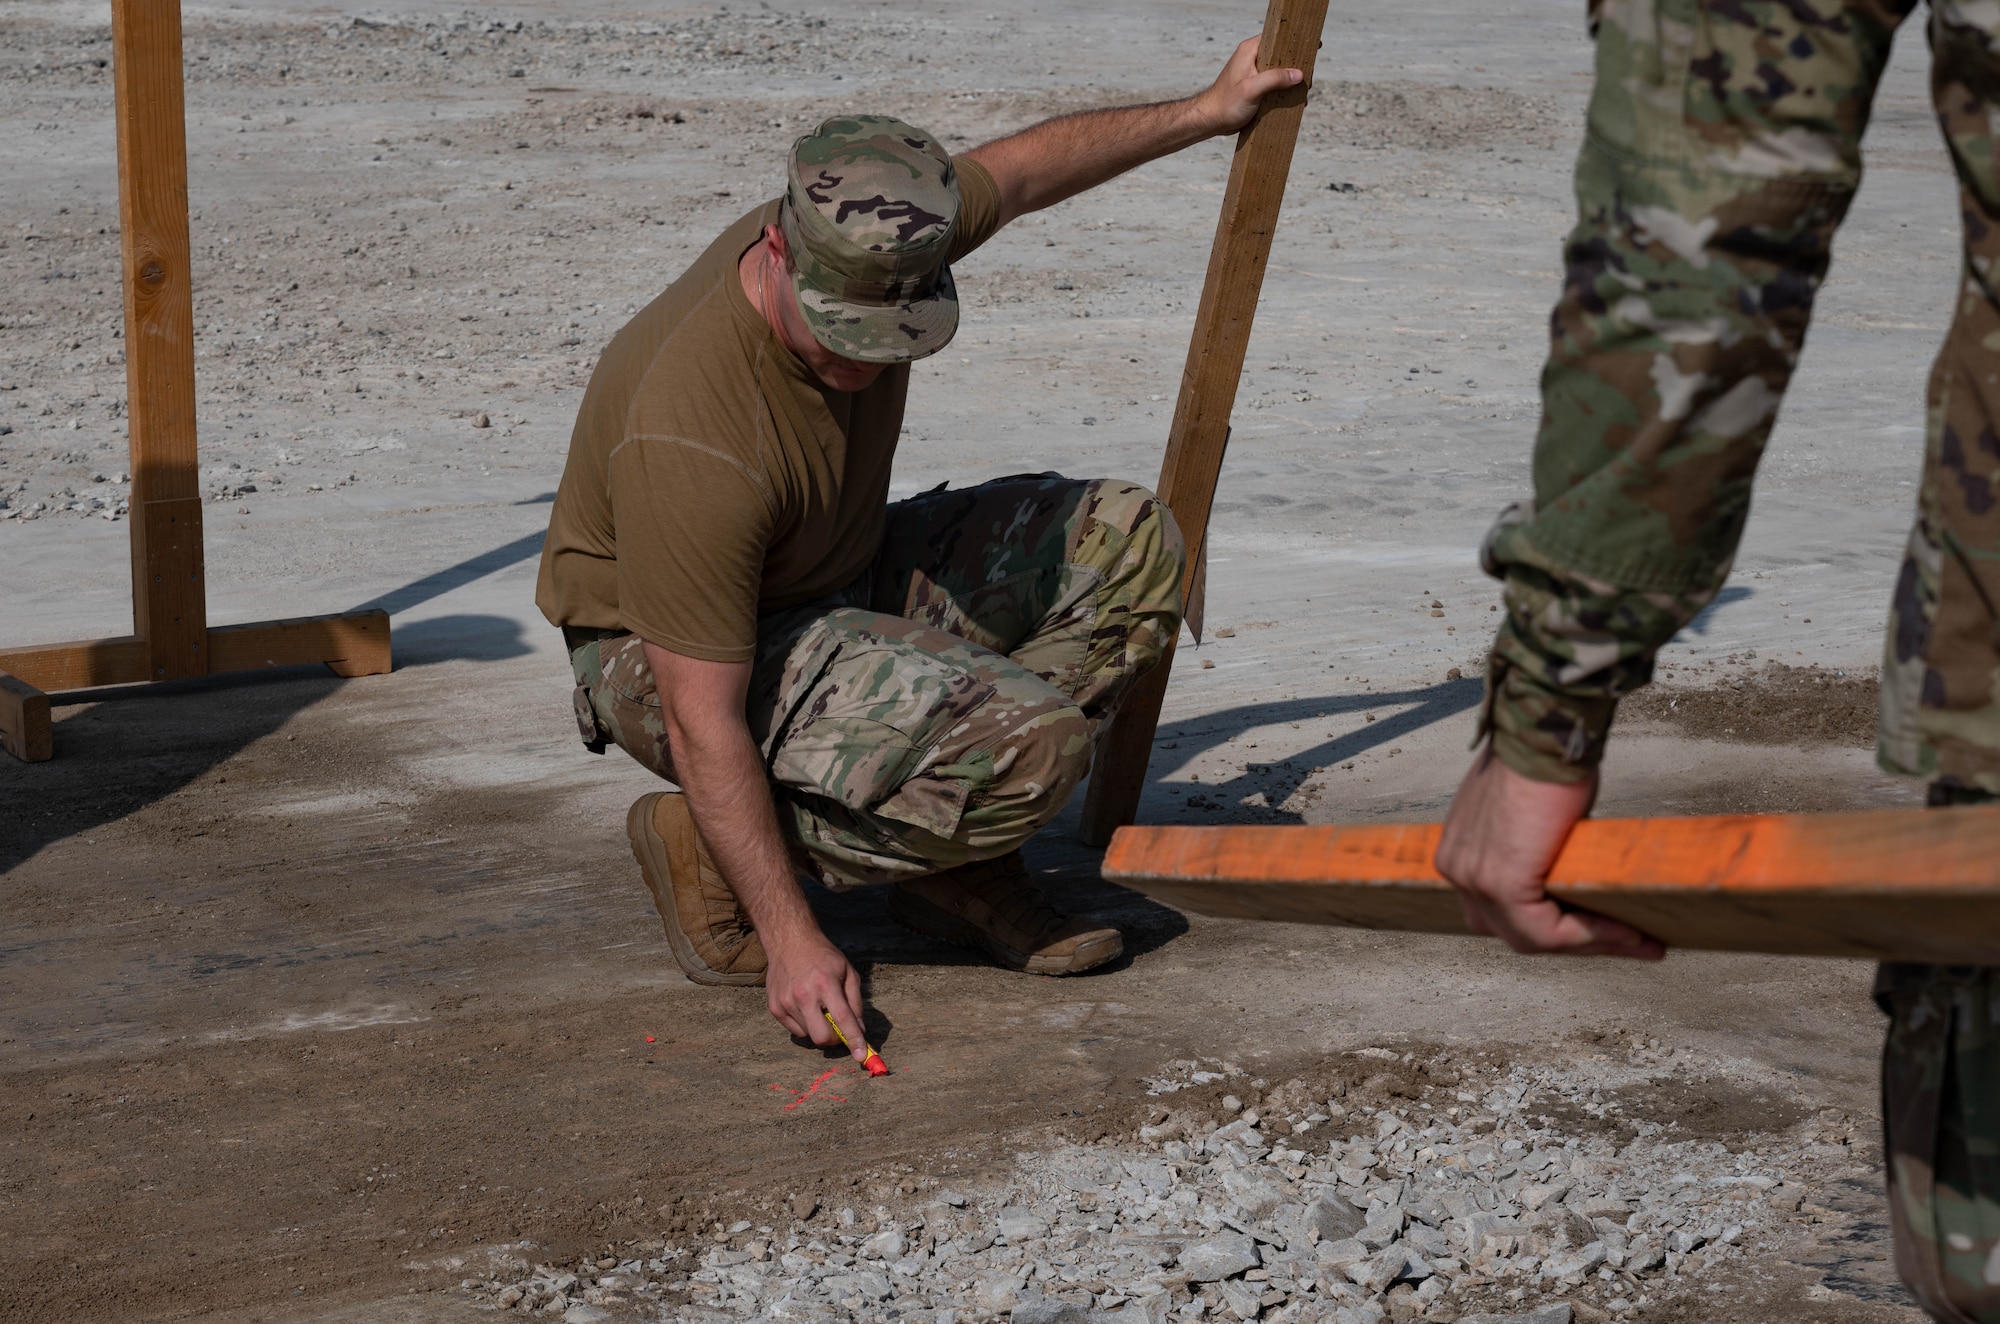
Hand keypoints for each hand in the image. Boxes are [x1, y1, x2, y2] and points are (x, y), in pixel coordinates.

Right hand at [763, 926, 868, 1061]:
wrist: (789, 941)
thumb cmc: (823, 956)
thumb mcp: (847, 972)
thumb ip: (856, 1002)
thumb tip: (861, 1029)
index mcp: (825, 984)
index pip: (843, 1019)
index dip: (854, 1040)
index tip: (861, 1056)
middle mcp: (803, 995)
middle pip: (822, 1037)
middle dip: (835, 1039)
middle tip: (839, 1029)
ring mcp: (786, 1002)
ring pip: (809, 1035)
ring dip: (819, 1027)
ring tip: (818, 1006)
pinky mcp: (774, 1007)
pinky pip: (795, 1030)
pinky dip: (805, 1024)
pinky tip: (805, 1006)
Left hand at [1193, 34, 1305, 136]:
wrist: (1211, 121)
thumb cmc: (1227, 104)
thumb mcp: (1252, 89)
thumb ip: (1274, 79)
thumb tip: (1299, 74)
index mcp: (1251, 49)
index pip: (1279, 37)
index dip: (1296, 41)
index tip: (1314, 47)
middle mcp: (1254, 57)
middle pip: (1284, 55)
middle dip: (1298, 68)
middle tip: (1306, 82)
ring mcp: (1255, 72)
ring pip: (1282, 70)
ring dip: (1293, 82)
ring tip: (1301, 95)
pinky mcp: (1256, 85)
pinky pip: (1276, 83)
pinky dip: (1285, 91)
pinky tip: (1293, 102)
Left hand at [1434, 747, 1664, 959]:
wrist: (1544, 735)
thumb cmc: (1542, 760)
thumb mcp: (1524, 814)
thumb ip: (1529, 845)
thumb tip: (1565, 870)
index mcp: (1458, 852)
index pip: (1501, 912)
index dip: (1555, 927)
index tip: (1606, 929)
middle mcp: (1456, 869)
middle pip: (1514, 930)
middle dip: (1575, 940)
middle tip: (1630, 941)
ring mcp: (1474, 879)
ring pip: (1532, 937)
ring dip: (1590, 942)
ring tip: (1640, 941)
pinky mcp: (1502, 883)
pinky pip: (1547, 931)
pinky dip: (1590, 935)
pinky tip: (1628, 932)